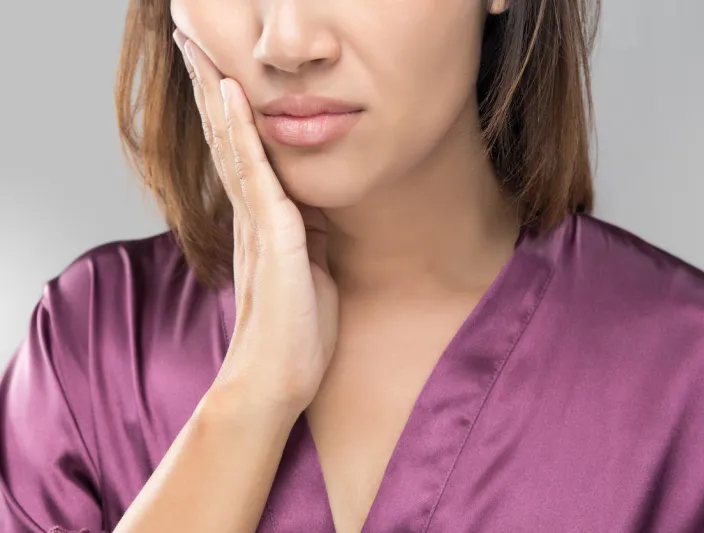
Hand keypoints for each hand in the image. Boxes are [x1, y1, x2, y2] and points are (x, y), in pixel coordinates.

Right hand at [172, 29, 338, 414]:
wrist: (276, 380)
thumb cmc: (293, 333)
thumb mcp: (308, 273)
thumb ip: (306, 239)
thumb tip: (313, 216)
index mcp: (262, 225)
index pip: (242, 158)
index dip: (229, 116)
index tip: (218, 76)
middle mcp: (251, 218)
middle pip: (226, 143)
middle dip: (211, 93)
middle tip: (191, 48)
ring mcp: (258, 226)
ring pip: (233, 148)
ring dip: (217, 98)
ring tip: (199, 54)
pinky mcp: (273, 238)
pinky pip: (256, 175)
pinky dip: (243, 134)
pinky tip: (234, 98)